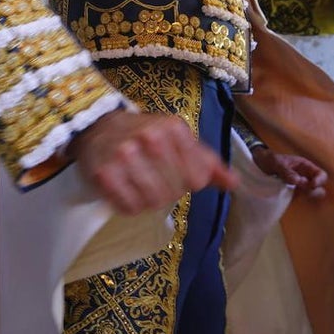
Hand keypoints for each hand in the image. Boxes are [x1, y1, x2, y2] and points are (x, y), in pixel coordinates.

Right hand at [70, 111, 238, 215]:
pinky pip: (129, 207)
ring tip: (140, 184)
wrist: (98, 127)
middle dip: (168, 191)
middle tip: (154, 178)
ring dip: (148, 200)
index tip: (176, 172)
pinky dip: (129, 205)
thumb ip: (207, 161)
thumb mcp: (178, 138)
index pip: (198, 177)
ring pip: (153, 202)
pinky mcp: (104, 173)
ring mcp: (125, 155)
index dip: (189, 182)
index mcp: (174, 128)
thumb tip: (234, 183)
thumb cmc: (145, 135)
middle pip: (175, 192)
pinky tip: (125, 190)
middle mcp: (150, 138)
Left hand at [251, 147, 327, 197]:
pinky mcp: (290, 195)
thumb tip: (298, 181)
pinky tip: (289, 201)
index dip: (319, 181)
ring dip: (306, 198)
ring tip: (294, 196)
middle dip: (313, 192)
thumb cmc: (267, 159)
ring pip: (310, 196)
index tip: (311, 185)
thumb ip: (286, 171)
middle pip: (319, 188)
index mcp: (304, 166)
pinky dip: (298, 202)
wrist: (255, 164)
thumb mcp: (275, 162)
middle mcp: (304, 177)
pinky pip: (299, 201)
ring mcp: (298, 187)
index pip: (321, 174)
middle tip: (301, 191)